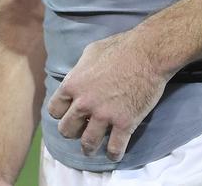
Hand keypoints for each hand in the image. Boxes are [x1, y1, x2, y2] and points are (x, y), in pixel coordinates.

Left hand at [46, 30, 169, 161]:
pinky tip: (114, 153)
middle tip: (80, 130)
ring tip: (91, 149)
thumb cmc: (119, 47)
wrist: (147, 52)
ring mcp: (104, 115)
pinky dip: (113, 154)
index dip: (61, 113)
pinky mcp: (124, 124)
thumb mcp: (90, 52)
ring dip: (89, 148)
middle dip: (73, 131)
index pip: (54, 110)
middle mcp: (84, 103)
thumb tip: (75, 80)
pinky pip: (115, 150)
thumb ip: (79, 71)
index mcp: (73, 84)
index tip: (68, 114)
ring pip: (88, 144)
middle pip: (66, 130)